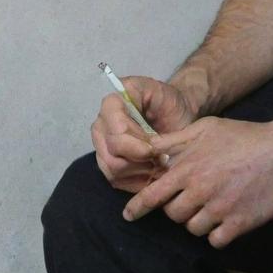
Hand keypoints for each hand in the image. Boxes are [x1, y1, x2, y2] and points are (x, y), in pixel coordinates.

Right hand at [92, 76, 196, 193]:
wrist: (172, 113)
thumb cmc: (168, 102)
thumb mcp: (162, 92)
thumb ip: (150, 106)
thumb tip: (143, 135)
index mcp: (111, 105)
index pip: (117, 134)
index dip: (138, 145)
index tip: (158, 146)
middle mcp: (101, 126)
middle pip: (113, 156)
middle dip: (142, 160)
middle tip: (162, 157)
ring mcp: (102, 147)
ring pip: (114, 172)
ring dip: (141, 171)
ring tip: (159, 162)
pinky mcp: (107, 165)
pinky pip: (117, 181)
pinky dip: (138, 180)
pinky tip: (153, 170)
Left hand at [118, 115, 272, 248]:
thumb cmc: (244, 135)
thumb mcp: (207, 127)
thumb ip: (176, 140)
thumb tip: (149, 148)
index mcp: (189, 168)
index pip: (153, 195)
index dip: (137, 207)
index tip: (129, 215)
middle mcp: (200, 190)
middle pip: (173, 214)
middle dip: (179, 207)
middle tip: (195, 194)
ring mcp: (219, 210)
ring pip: (193, 228)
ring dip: (199, 219)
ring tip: (215, 201)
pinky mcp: (238, 224)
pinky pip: (215, 240)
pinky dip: (218, 232)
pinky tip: (227, 215)